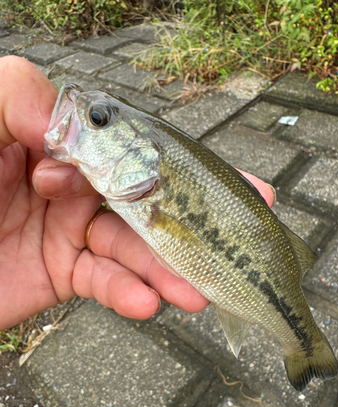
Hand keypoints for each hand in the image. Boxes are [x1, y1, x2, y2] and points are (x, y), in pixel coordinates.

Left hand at [0, 56, 275, 329]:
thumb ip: (16, 96)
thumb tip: (71, 124)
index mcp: (57, 141)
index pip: (129, 145)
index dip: (174, 162)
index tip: (212, 181)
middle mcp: (72, 184)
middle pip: (145, 199)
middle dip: (194, 217)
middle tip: (240, 232)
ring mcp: (70, 231)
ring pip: (133, 247)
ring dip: (166, 269)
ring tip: (197, 290)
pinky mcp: (62, 274)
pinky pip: (104, 283)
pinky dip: (127, 294)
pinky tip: (147, 303)